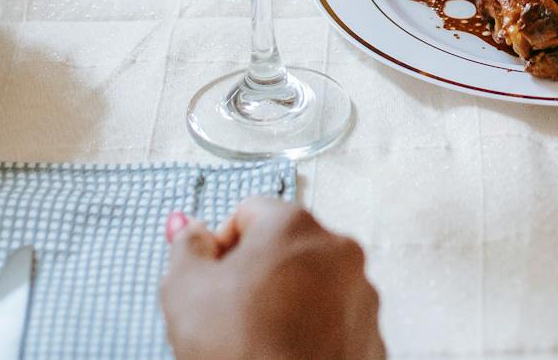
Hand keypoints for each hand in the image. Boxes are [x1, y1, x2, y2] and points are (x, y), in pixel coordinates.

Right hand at [161, 198, 385, 359]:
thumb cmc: (237, 350)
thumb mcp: (185, 291)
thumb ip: (187, 248)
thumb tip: (188, 228)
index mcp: (293, 225)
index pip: (250, 213)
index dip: (223, 247)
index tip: (213, 281)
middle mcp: (338, 250)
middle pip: (287, 246)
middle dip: (259, 273)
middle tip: (232, 314)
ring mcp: (362, 294)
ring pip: (315, 284)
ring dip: (290, 301)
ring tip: (261, 339)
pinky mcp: (372, 334)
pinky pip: (336, 320)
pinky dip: (315, 332)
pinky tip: (288, 354)